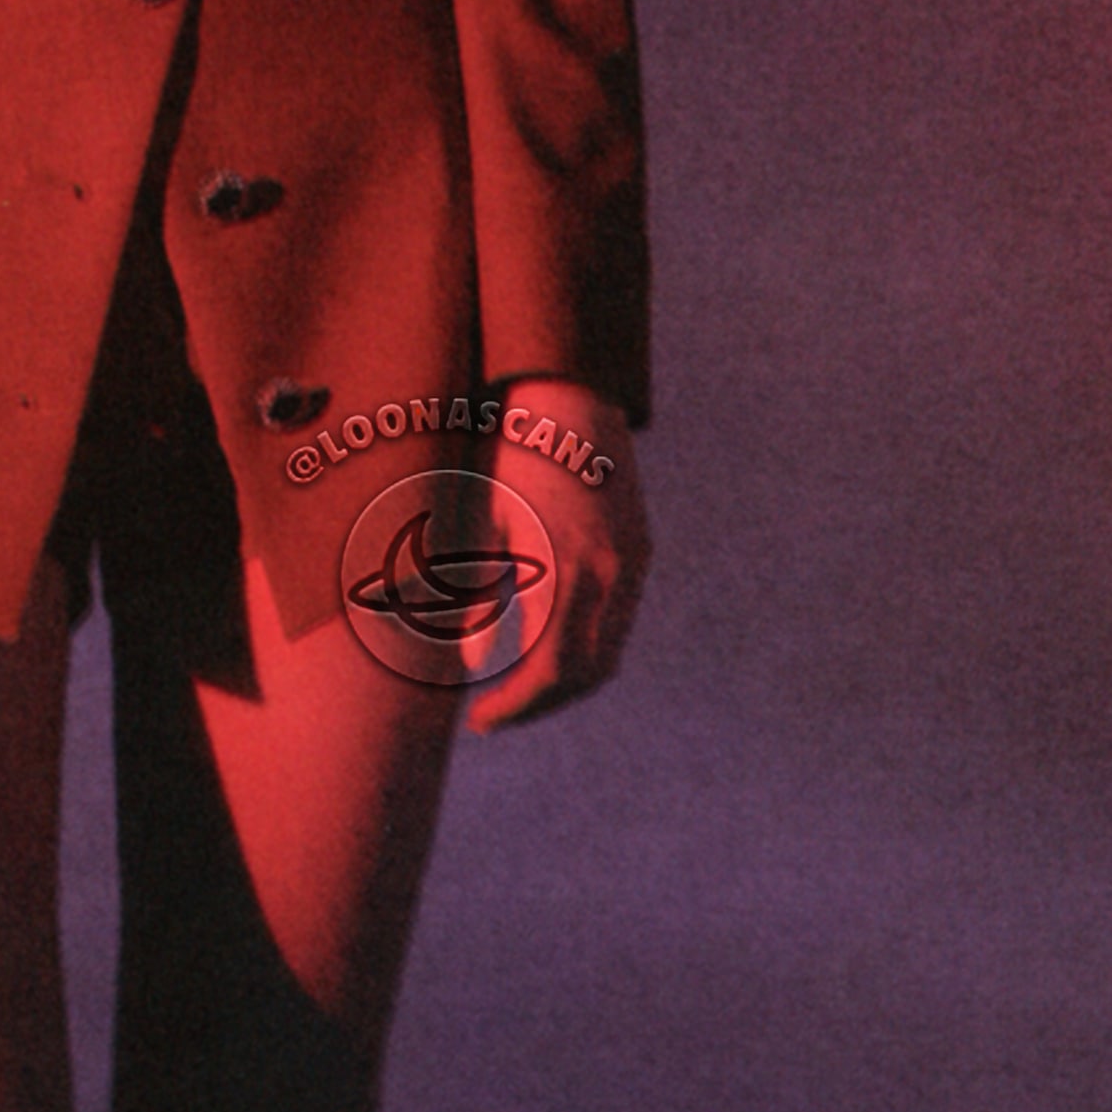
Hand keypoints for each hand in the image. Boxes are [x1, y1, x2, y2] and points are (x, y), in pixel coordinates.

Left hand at [462, 382, 648, 736]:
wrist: (563, 391)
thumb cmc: (503, 453)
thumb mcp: (477, 523)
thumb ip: (475, 597)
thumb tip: (474, 667)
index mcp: (565, 569)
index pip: (548, 672)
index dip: (514, 707)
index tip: (479, 721)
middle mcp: (610, 572)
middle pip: (586, 673)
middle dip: (540, 703)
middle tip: (495, 714)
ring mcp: (631, 559)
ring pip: (609, 650)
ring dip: (565, 679)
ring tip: (518, 687)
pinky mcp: (638, 546)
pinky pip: (617, 617)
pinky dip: (585, 643)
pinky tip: (546, 643)